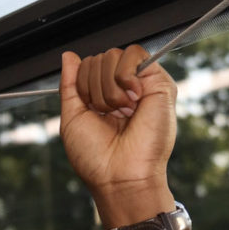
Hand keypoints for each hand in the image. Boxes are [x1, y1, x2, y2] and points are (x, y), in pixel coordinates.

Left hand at [60, 45, 176, 226]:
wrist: (118, 175)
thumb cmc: (94, 156)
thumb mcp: (72, 118)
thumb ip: (70, 85)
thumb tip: (68, 56)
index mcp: (103, 97)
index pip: (86, 67)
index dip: (81, 86)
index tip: (90, 112)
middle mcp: (123, 89)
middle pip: (99, 59)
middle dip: (93, 88)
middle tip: (107, 114)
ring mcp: (141, 85)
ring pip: (114, 55)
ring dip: (107, 88)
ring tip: (120, 111)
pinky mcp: (159, 83)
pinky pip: (134, 54)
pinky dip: (124, 76)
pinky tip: (131, 100)